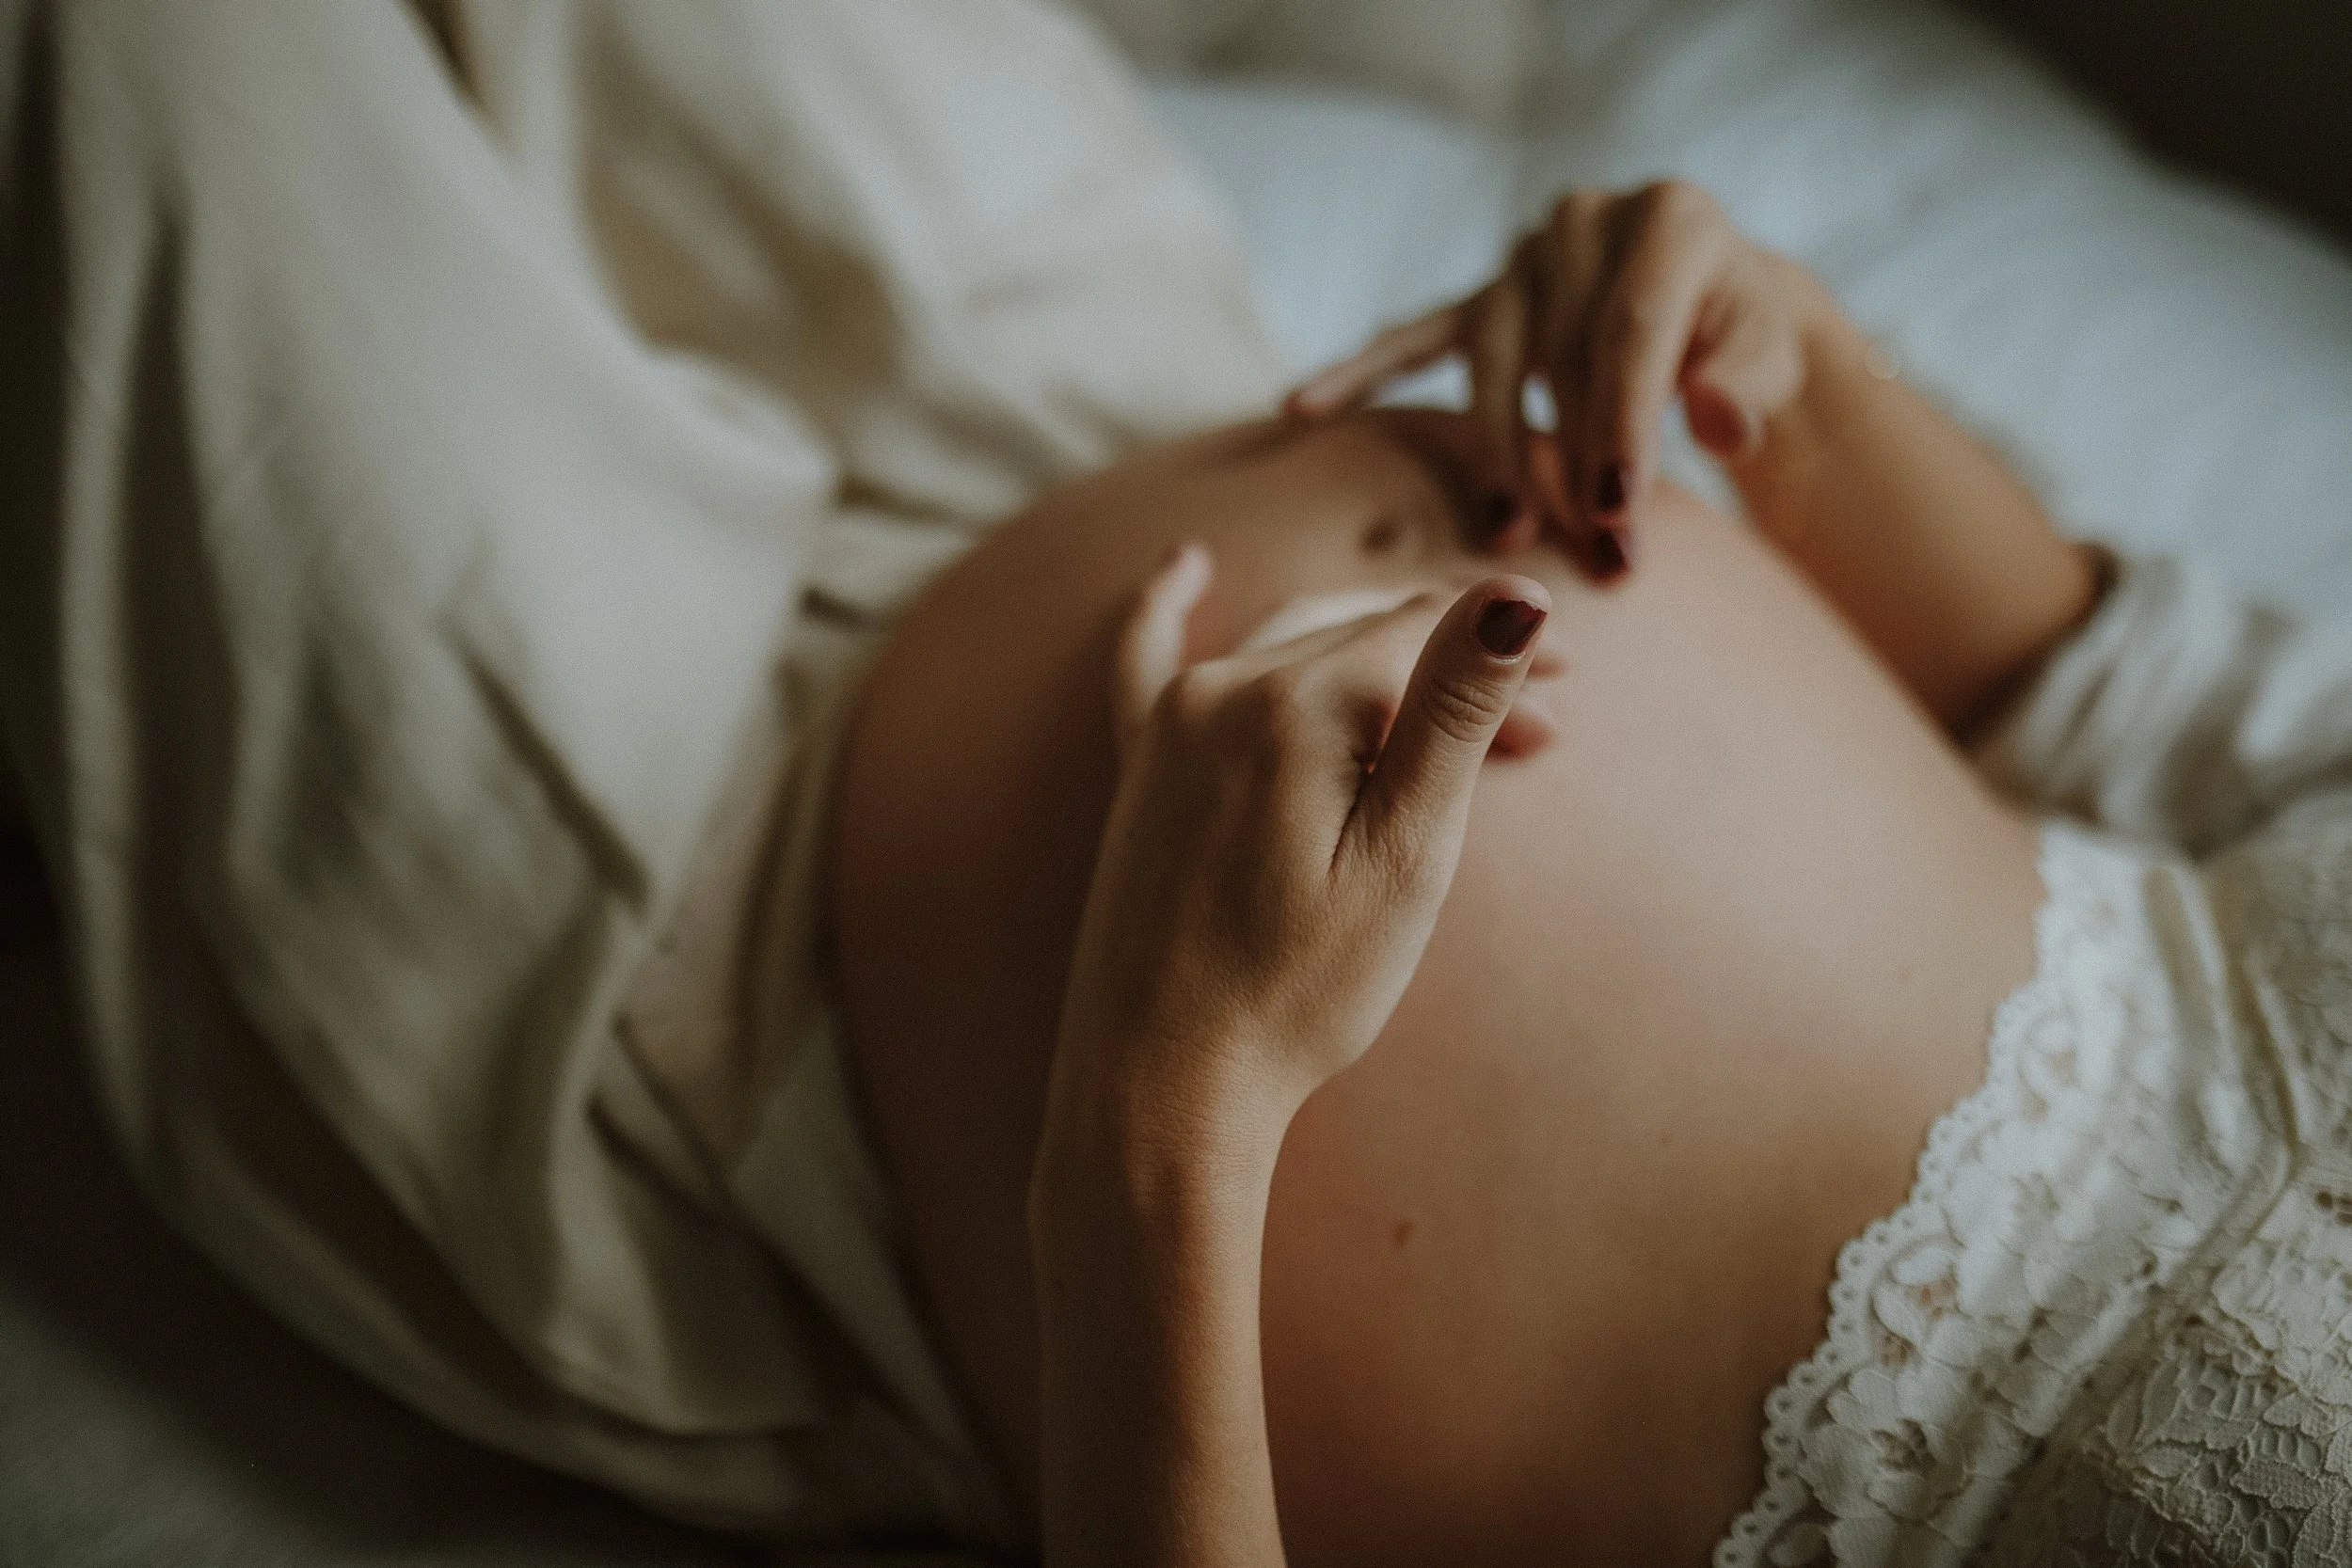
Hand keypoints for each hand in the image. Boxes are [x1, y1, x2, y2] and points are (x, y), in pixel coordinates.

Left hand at [1044, 546, 1551, 1157]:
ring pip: (1290, 650)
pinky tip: (1184, 569)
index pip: (1420, 632)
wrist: (1163, 1085)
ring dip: (1373, 663)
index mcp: (1291, 704)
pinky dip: (1169, 610)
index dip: (1503, 648)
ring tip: (1445, 709)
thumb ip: (1452, 712)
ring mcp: (1167, 728)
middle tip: (1538, 728)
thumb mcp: (1405, 854)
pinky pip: (1150, 662)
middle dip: (1452, 667)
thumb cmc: (1297, 988)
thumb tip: (1511, 594)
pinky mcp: (1139, 775)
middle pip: (1360, 641)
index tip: (1570, 682)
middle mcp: (1218, 692)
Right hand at [1287, 181, 1835, 580]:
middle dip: (1576, 463)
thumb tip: (1719, 421)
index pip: (1632, 331)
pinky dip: (1358, 373)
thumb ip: (1750, 386)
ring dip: (1501, 454)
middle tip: (1594, 556)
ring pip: (1496, 363)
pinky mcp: (1480, 300)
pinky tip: (1301, 407)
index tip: (1618, 513)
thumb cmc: (1747, 342)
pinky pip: (1413, 341)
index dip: (1623, 423)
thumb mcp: (1775, 357)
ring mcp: (1522, 259)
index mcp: (1670, 221)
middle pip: (1562, 355)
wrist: (1722, 308)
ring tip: (1509, 533)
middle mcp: (1585, 223)